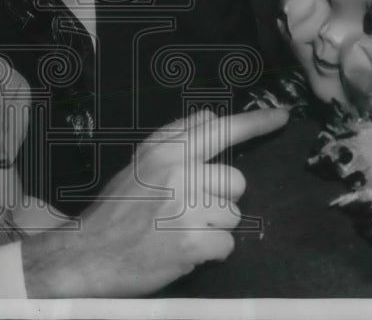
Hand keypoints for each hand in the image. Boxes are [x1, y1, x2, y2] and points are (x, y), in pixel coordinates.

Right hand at [22, 106, 288, 296]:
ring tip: (182, 230)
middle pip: (236, 179)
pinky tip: (185, 250)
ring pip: (233, 214)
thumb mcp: (139, 162)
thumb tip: (210, 117)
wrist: (89, 254)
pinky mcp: (192, 241)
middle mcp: (177, 172)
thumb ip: (175, 138)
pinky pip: (228, 244)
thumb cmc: (116, 211)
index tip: (281, 116)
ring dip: (215, 227)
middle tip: (189, 210)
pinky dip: (211, 253)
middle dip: (221, 198)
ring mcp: (185, 207)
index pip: (220, 128)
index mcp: (164, 150)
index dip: (256, 122)